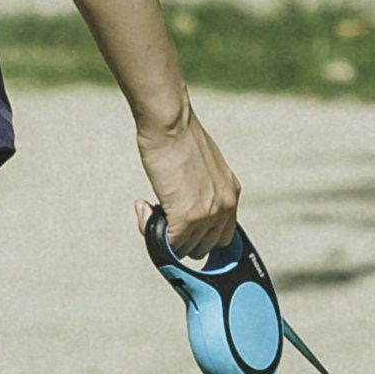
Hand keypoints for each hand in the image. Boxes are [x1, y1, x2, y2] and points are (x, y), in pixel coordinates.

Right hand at [133, 103, 238, 262]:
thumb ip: (203, 188)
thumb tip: (185, 203)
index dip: (200, 236)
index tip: (182, 230)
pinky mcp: (187, 218)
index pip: (223, 235)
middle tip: (162, 215)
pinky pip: (169, 245)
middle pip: (205, 247)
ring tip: (150, 207)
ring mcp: (207, 215)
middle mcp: (225, 207)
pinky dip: (151, 231)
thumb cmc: (180, 136)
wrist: (171, 124)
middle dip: (182, 238)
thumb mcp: (204, 165)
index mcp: (231, 193)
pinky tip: (143, 207)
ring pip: (186, 249)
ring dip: (165, 234)